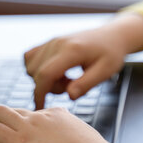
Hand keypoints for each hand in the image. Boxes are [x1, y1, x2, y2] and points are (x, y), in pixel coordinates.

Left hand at [0, 105, 127, 142]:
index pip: (38, 113)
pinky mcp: (18, 141)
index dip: (33, 129)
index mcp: (60, 115)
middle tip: (15, 142)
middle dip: (10, 124)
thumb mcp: (88, 138)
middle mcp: (43, 116)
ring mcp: (29, 126)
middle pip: (16, 109)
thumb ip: (77, 137)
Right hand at [24, 13, 142, 108]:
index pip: (45, 74)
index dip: (40, 94)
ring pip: (31, 65)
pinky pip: (30, 56)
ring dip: (44, 77)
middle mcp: (57, 43)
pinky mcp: (50, 42)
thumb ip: (86, 84)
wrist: (112, 36)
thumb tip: (70, 96)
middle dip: (48, 86)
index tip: (42, 107)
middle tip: (71, 85)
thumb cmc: (111, 53)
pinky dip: (38, 68)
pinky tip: (57, 72)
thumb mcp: (105, 71)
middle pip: (35, 71)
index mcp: (72, 50)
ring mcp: (52, 41)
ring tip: (66, 78)